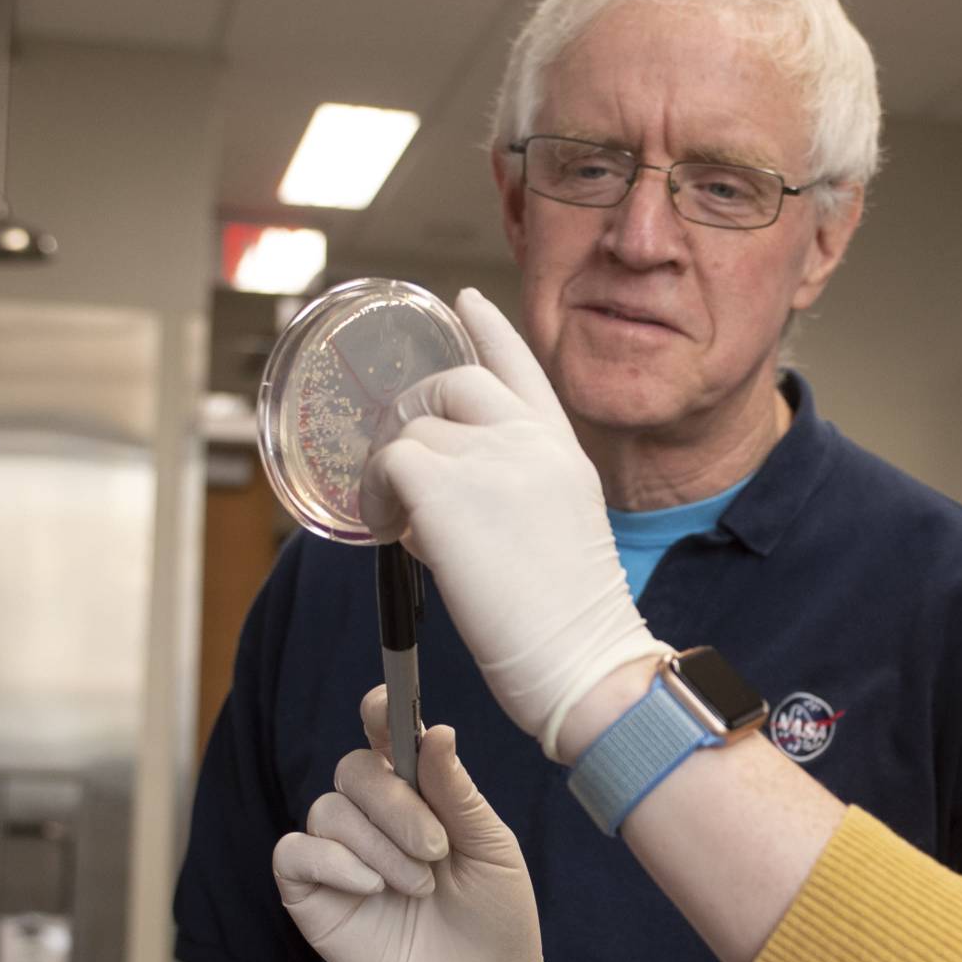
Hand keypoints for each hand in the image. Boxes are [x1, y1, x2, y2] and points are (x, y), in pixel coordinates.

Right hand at [271, 687, 584, 961]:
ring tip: (420, 888)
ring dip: (379, 844)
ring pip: (329, 809)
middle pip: (353, 770)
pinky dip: (332, 861)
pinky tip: (373, 890)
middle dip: (395, 801)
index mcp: (420, 799)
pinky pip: (294, 852)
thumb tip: (434, 729)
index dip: (380, 713)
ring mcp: (340, 859)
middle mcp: (374, 822)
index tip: (384, 703)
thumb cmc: (497, 923)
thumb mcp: (491, 849)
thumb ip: (456, 792)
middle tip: (438, 849)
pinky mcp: (312, 898)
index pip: (386, 740)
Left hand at [364, 288, 669, 758]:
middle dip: (417, 419)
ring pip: (409, 432)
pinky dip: (375, 496)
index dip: (488, 330)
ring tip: (409, 529)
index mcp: (563, 450)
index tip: (462, 300)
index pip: (521, 367)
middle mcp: (529, 442)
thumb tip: (451, 496)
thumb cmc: (572, 622)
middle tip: (407, 475)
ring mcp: (489, 460)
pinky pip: (386, 466)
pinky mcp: (447, 491)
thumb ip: (519, 489)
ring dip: (395, 477)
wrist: (586, 660)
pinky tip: (390, 531)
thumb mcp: (562, 527)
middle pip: (450, 384)